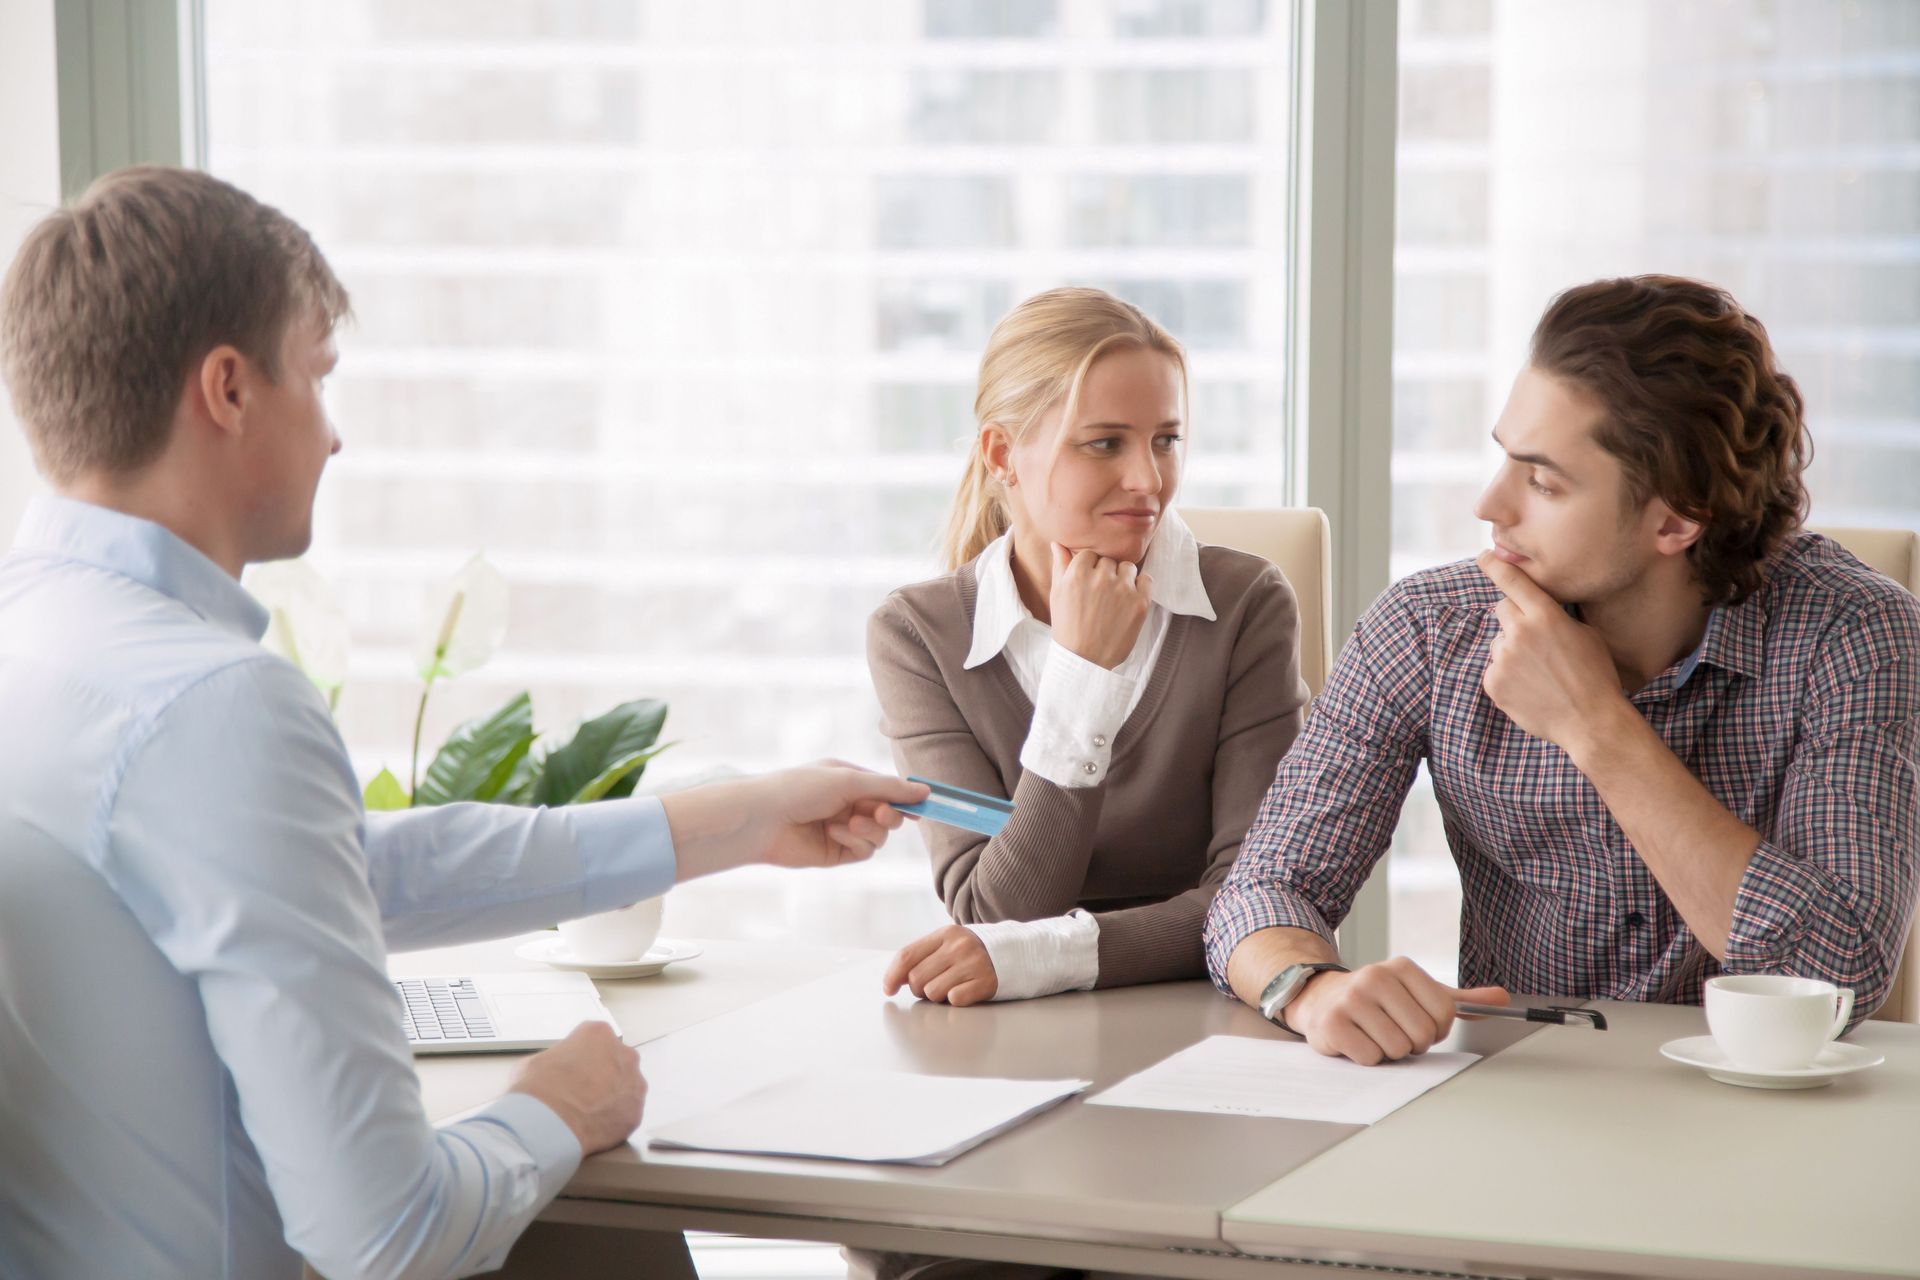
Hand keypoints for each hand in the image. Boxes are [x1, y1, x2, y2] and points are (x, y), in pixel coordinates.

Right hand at [508, 1021, 644, 1153]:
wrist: (547, 1128)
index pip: (594, 1040)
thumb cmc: (537, 1091)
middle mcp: (624, 1054)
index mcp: (598, 1034)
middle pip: (615, 1061)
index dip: (580, 1057)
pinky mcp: (636, 1112)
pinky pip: (626, 1112)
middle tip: (580, 1092)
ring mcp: (635, 1083)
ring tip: (587, 1111)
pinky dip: (614, 1119)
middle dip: (601, 1074)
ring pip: (625, 1087)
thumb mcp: (533, 1063)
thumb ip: (553, 1060)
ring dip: (611, 1096)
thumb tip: (551, 1070)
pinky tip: (595, 1125)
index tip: (570, 1071)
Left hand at [663, 765, 928, 878]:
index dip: (907, 796)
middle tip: (883, 814)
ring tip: (849, 822)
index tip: (927, 803)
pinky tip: (834, 834)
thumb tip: (924, 791)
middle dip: (890, 815)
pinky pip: (864, 850)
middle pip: (890, 814)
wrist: (762, 818)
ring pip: (880, 835)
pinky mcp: (836, 853)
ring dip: (870, 829)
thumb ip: (888, 787)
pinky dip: (855, 841)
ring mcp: (843, 829)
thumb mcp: (848, 780)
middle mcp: (848, 804)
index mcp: (849, 779)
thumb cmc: (799, 788)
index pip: (889, 788)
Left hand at [883, 924, 999, 1005]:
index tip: (888, 989)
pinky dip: (956, 999)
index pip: (907, 955)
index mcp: (946, 933)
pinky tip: (967, 990)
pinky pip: (955, 1000)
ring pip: (932, 992)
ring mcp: (974, 964)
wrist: (1018, 953)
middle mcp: (959, 947)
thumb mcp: (951, 942)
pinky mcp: (986, 982)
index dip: (892, 975)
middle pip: (916, 978)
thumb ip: (924, 955)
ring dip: (938, 996)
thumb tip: (893, 980)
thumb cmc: (974, 952)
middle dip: (919, 988)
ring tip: (952, 986)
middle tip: (933, 985)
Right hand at [1048, 542, 1152, 669]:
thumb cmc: (1068, 627)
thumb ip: (1060, 566)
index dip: (1090, 567)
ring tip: (1115, 598)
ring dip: (1123, 578)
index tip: (1089, 582)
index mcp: (1077, 574)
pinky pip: (1146, 579)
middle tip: (1101, 595)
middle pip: (1109, 560)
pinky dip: (1141, 587)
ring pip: (1128, 567)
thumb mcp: (1057, 595)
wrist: (1084, 659)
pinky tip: (1130, 600)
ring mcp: (1122, 590)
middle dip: (1105, 573)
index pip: (1089, 554)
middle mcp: (1101, 578)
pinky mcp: (1140, 602)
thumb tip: (1058, 543)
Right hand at [1286, 956, 1510, 1065]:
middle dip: (1412, 1043)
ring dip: (1389, 1052)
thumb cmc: (1376, 1001)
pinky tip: (1356, 1041)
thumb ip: (1459, 999)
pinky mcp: (1333, 1023)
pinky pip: (1371, 1058)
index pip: (1445, 1013)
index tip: (1418, 1023)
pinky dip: (1367, 1057)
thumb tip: (1502, 998)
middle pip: (1422, 1034)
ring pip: (1397, 1048)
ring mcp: (1352, 999)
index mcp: (1402, 967)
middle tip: (1394, 1031)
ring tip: (1374, 1035)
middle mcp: (1375, 977)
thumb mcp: (1416, 994)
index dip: (1436, 1029)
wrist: (1321, 999)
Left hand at [1477, 551, 1625, 749]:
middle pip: (1502, 609)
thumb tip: (1535, 607)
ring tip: (1540, 672)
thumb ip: (1554, 616)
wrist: (1591, 721)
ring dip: (1512, 651)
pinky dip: (1507, 676)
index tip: (1484, 557)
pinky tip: (1530, 688)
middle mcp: (1519, 633)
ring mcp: (1503, 659)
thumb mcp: (1584, 634)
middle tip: (1536, 639)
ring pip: (1499, 642)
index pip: (1512, 580)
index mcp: (1545, 616)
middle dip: (1515, 618)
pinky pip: (1494, 669)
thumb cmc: (1595, 675)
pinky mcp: (1492, 682)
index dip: (1495, 565)